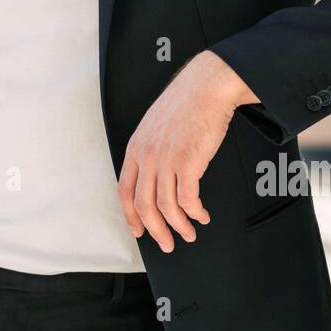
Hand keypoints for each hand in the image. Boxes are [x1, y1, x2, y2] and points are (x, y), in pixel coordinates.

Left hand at [118, 50, 258, 251]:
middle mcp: (147, 156)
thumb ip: (151, 150)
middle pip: (144, 205)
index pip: (124, 190)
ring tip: (190, 233)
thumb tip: (155, 175)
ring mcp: (166, 160)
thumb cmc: (185, 103)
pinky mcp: (188, 162)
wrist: (206, 86)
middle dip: (156, 230)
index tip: (139, 231)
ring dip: (179, 226)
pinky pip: (188, 199)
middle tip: (167, 244)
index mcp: (136, 148)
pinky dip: (195, 213)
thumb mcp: (155, 125)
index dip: (131, 216)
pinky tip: (202, 216)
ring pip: (166, 207)